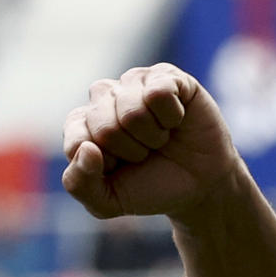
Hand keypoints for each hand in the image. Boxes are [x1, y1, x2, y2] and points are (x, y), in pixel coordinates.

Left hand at [62, 64, 241, 220]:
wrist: (200, 185)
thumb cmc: (149, 187)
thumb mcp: (107, 201)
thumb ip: (80, 184)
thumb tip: (86, 148)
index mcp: (81, 125)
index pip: (75, 140)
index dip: (102, 163)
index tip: (117, 168)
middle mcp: (103, 98)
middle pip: (103, 127)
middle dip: (129, 152)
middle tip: (144, 154)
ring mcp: (134, 83)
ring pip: (132, 110)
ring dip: (152, 136)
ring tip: (160, 138)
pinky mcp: (165, 75)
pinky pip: (159, 93)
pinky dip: (171, 117)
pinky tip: (175, 120)